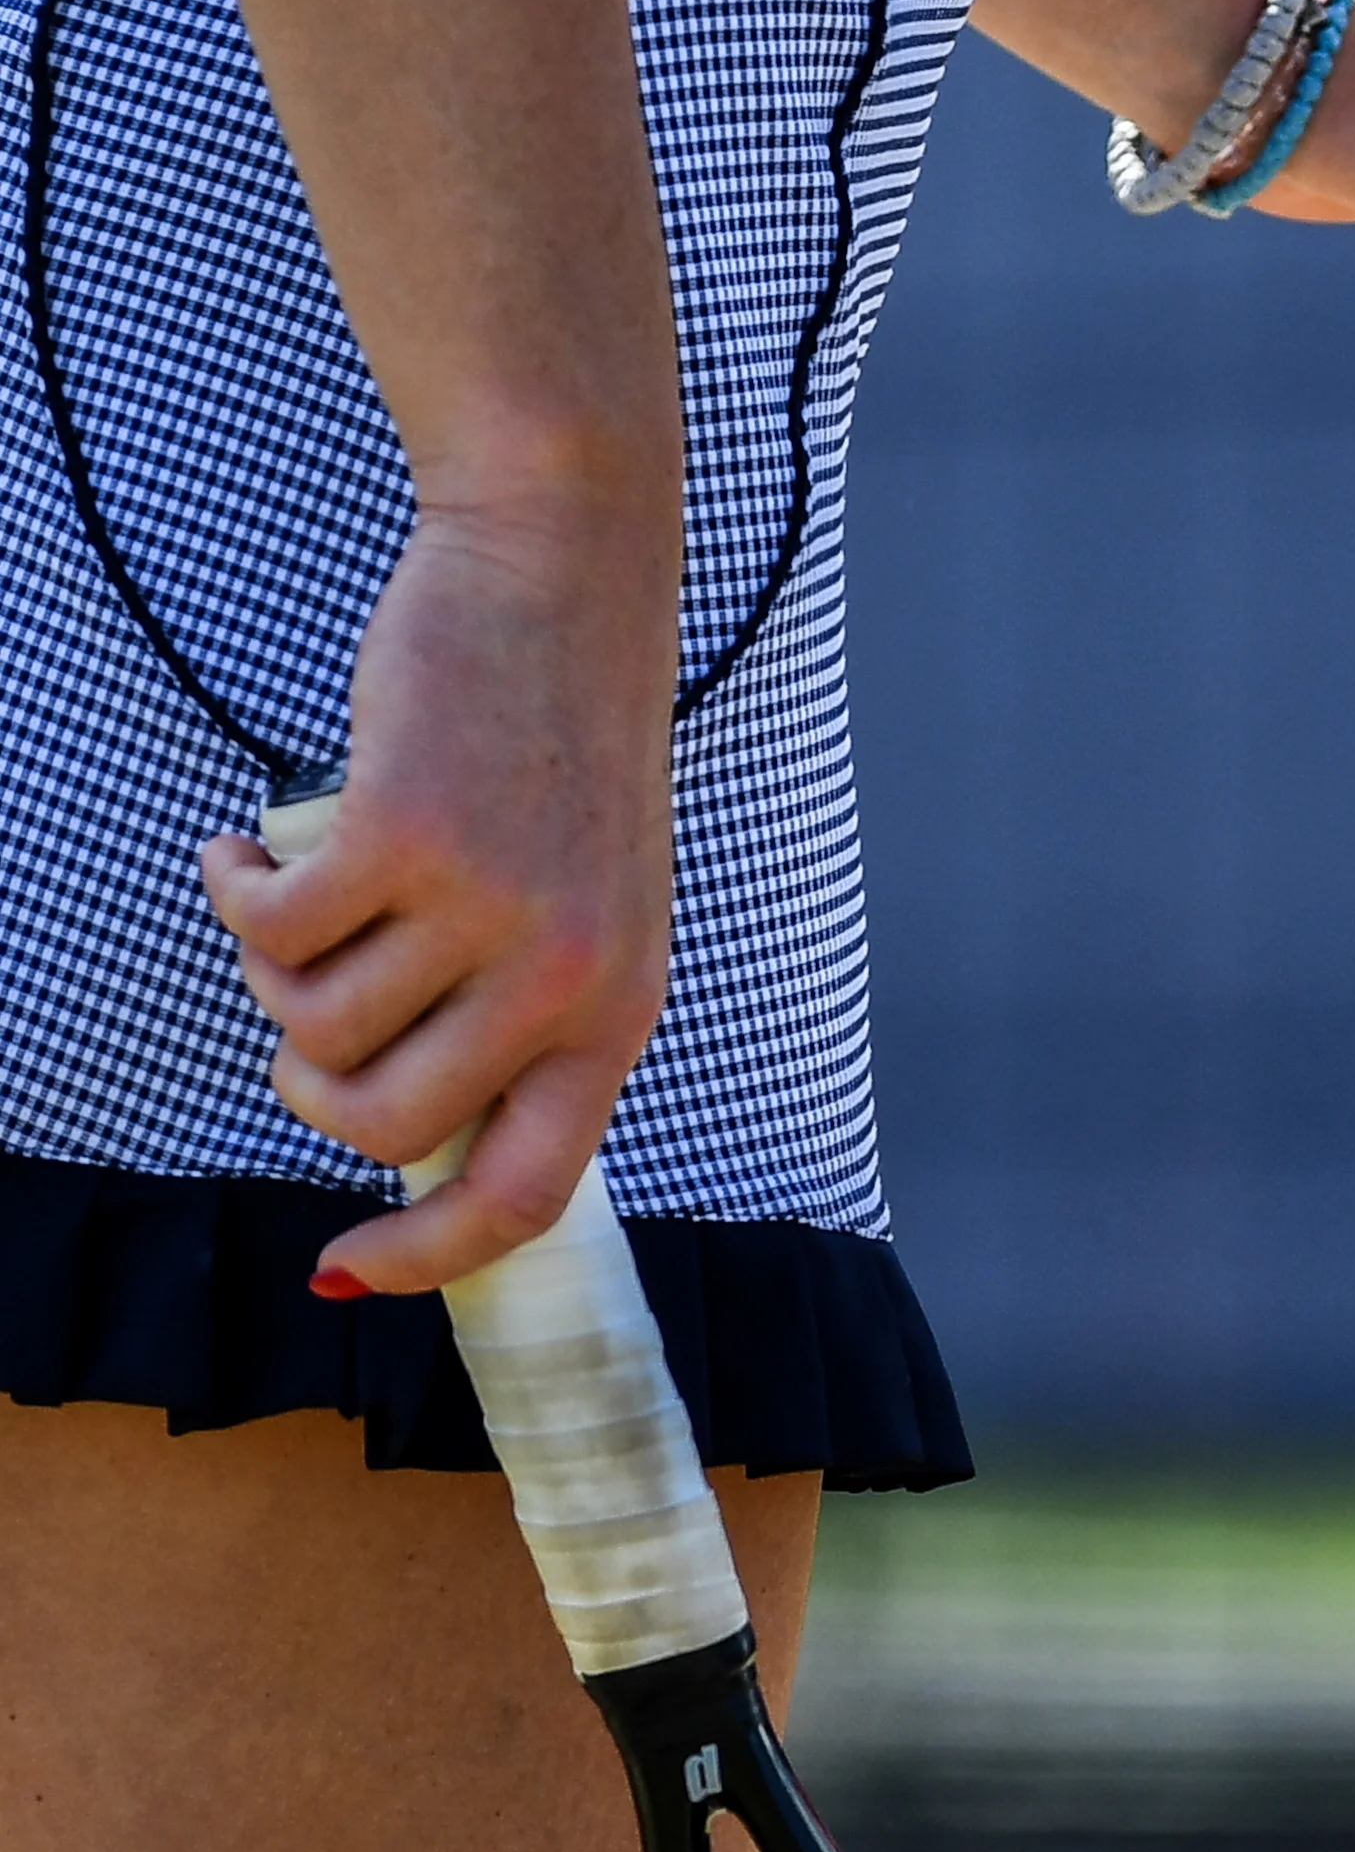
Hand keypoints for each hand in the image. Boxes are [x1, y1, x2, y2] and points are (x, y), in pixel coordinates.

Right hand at [199, 499, 676, 1294]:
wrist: (562, 579)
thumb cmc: (556, 751)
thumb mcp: (587, 903)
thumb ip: (523, 1014)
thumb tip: (407, 1138)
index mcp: (621, 1007)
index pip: (529, 1190)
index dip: (426, 1254)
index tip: (340, 1272)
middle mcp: (569, 975)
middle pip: (379, 1122)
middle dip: (308, 1079)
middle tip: (304, 997)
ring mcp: (491, 909)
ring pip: (310, 1023)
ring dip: (276, 964)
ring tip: (306, 888)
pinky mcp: (405, 837)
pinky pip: (267, 924)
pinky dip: (236, 886)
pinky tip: (250, 842)